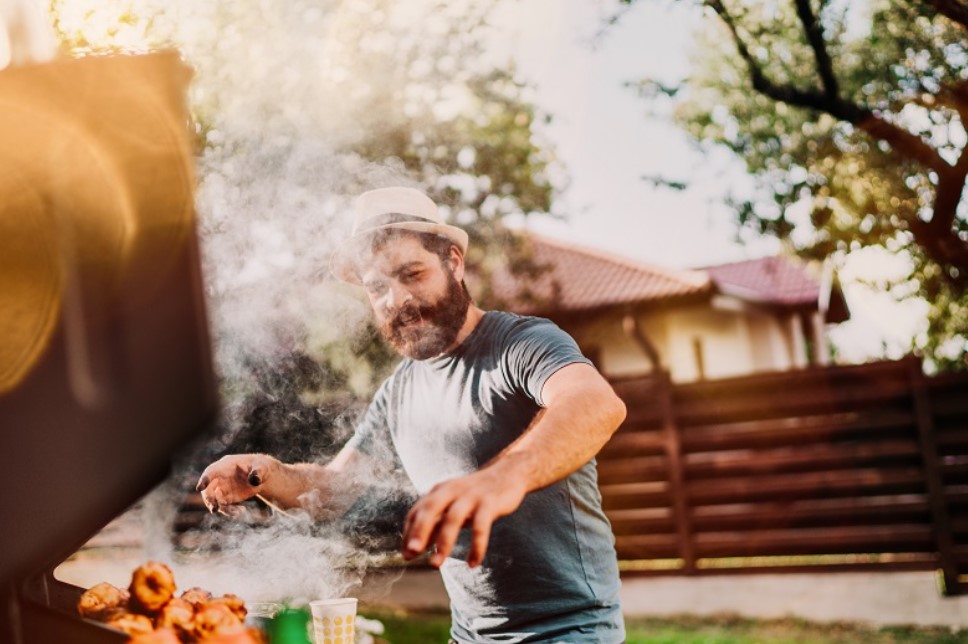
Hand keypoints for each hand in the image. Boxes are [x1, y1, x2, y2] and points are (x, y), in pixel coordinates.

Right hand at [195, 454, 278, 514]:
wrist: (262, 475)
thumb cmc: (260, 466)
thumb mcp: (261, 467)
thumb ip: (257, 472)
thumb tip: (254, 480)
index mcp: (225, 465)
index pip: (211, 471)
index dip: (205, 479)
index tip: (199, 488)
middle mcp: (220, 477)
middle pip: (208, 489)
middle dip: (209, 499)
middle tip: (214, 508)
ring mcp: (222, 488)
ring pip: (214, 500)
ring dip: (220, 508)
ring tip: (234, 512)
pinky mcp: (227, 498)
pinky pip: (223, 506)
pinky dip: (230, 511)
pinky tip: (242, 511)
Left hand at [402, 468, 527, 567]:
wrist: (508, 474)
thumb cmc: (475, 494)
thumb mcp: (452, 505)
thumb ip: (435, 524)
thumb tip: (414, 548)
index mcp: (440, 490)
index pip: (418, 510)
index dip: (409, 531)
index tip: (406, 554)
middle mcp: (452, 490)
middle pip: (431, 509)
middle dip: (419, 531)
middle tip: (412, 553)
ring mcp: (471, 496)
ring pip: (453, 518)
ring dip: (443, 542)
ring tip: (436, 564)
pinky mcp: (489, 503)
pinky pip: (481, 526)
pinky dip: (476, 546)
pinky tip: (473, 563)